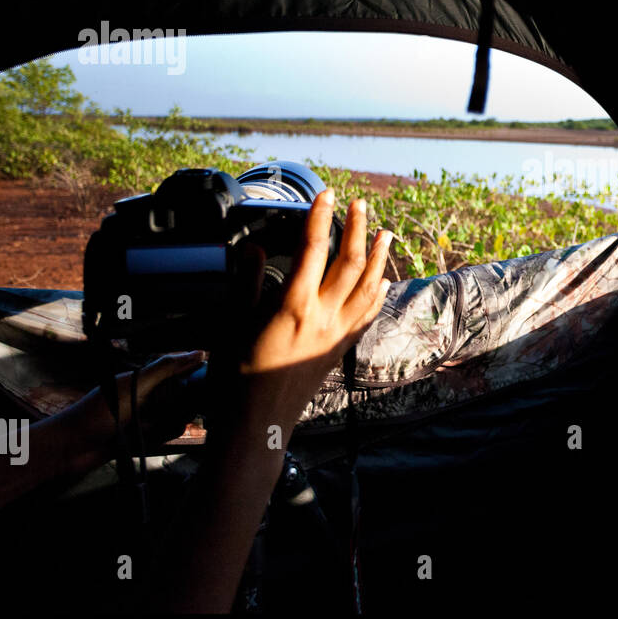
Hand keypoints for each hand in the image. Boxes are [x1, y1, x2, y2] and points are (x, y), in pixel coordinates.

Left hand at [85, 350, 206, 449]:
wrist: (69, 449)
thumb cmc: (97, 413)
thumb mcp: (134, 386)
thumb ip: (165, 369)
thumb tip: (199, 352)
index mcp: (145, 378)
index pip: (180, 370)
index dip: (196, 374)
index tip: (213, 381)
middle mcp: (148, 394)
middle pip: (183, 397)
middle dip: (182, 406)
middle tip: (162, 412)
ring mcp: (147, 417)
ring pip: (177, 417)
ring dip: (167, 425)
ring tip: (146, 429)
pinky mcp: (145, 438)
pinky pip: (166, 435)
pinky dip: (159, 438)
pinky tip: (145, 440)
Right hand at [238, 188, 391, 424]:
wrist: (257, 425)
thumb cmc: (236, 378)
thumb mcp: (232, 324)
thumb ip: (246, 283)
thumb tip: (252, 248)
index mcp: (293, 307)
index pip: (313, 250)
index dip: (320, 218)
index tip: (326, 193)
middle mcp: (323, 318)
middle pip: (351, 263)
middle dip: (358, 229)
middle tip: (360, 204)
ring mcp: (336, 335)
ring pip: (368, 288)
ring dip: (379, 257)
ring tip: (386, 233)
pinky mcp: (340, 350)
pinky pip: (367, 315)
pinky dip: (377, 294)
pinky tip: (383, 282)